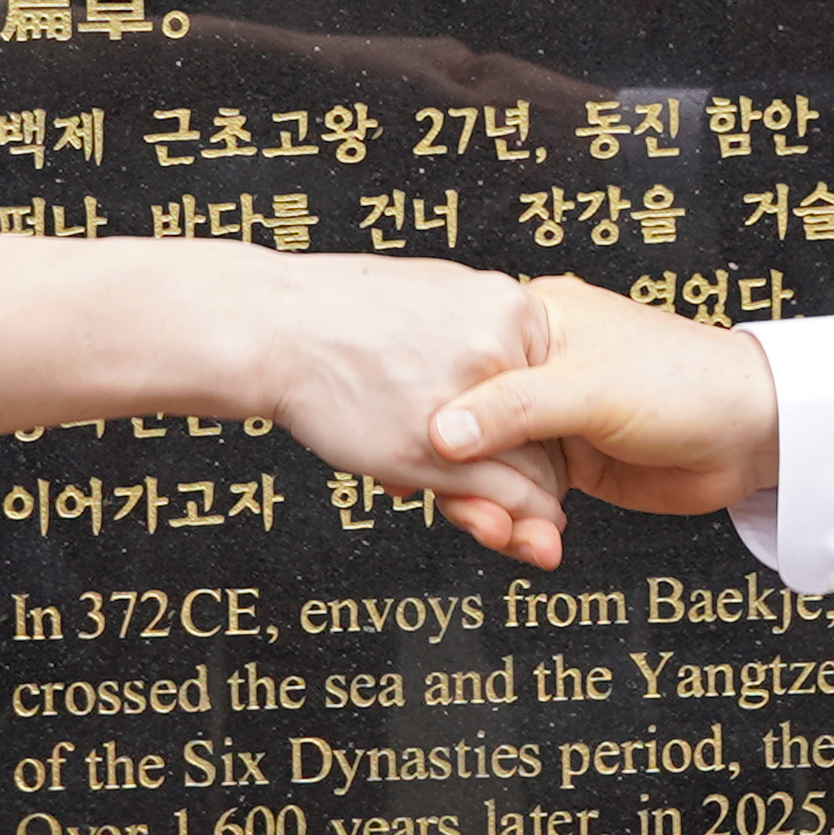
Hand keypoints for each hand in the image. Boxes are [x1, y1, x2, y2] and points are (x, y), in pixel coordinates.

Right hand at [237, 255, 569, 561]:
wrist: (278, 327)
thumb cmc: (347, 316)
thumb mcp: (439, 304)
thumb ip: (486, 342)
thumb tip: (517, 388)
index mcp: (511, 308)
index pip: (555, 383)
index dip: (552, 428)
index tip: (547, 456)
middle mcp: (500, 349)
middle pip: (548, 431)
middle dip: (546, 477)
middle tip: (546, 506)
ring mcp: (470, 400)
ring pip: (529, 471)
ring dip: (533, 510)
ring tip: (531, 530)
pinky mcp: (437, 451)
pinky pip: (500, 496)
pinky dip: (511, 520)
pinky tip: (508, 528)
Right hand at [429, 278, 787, 526]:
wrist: (754, 434)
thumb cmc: (685, 383)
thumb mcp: (590, 389)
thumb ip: (514, 409)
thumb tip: (439, 433)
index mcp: (531, 324)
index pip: (456, 368)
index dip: (429, 415)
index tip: (410, 462)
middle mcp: (533, 370)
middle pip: (464, 428)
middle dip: (463, 479)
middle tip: (473, 515)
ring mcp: (550, 419)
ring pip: (490, 469)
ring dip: (492, 509)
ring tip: (510, 537)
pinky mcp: (568, 462)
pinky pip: (521, 496)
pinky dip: (518, 523)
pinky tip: (530, 541)